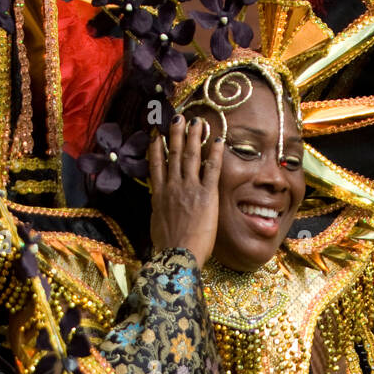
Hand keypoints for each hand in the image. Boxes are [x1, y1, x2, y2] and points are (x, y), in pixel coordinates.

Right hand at [149, 117, 223, 267]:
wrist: (178, 255)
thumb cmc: (167, 247)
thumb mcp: (156, 224)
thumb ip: (158, 209)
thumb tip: (158, 205)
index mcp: (159, 194)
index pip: (157, 165)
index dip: (158, 147)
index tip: (158, 134)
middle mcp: (172, 186)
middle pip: (174, 154)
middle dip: (177, 134)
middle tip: (179, 117)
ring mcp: (189, 189)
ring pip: (191, 156)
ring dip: (194, 136)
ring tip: (197, 121)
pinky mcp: (206, 195)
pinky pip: (212, 168)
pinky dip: (214, 152)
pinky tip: (217, 139)